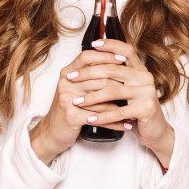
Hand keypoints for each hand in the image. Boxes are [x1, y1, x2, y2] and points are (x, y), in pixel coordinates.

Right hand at [29, 48, 127, 163]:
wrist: (52, 132)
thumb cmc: (68, 108)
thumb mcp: (75, 87)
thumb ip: (88, 74)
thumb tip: (113, 63)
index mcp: (67, 73)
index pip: (87, 57)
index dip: (106, 56)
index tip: (124, 60)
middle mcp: (66, 83)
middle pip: (98, 76)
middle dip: (120, 83)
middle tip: (136, 86)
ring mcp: (67, 99)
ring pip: (101, 98)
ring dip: (121, 105)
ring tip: (135, 108)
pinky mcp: (71, 116)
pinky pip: (100, 117)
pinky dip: (115, 122)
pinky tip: (126, 124)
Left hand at [64, 38, 174, 167]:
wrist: (155, 130)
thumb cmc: (137, 109)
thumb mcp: (128, 88)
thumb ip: (116, 76)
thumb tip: (91, 61)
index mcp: (140, 70)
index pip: (126, 51)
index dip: (110, 45)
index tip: (93, 44)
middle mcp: (145, 78)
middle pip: (113, 70)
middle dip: (88, 74)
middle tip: (70, 78)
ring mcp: (147, 93)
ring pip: (113, 91)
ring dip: (91, 97)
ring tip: (76, 102)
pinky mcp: (146, 109)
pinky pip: (118, 112)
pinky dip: (102, 117)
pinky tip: (90, 119)